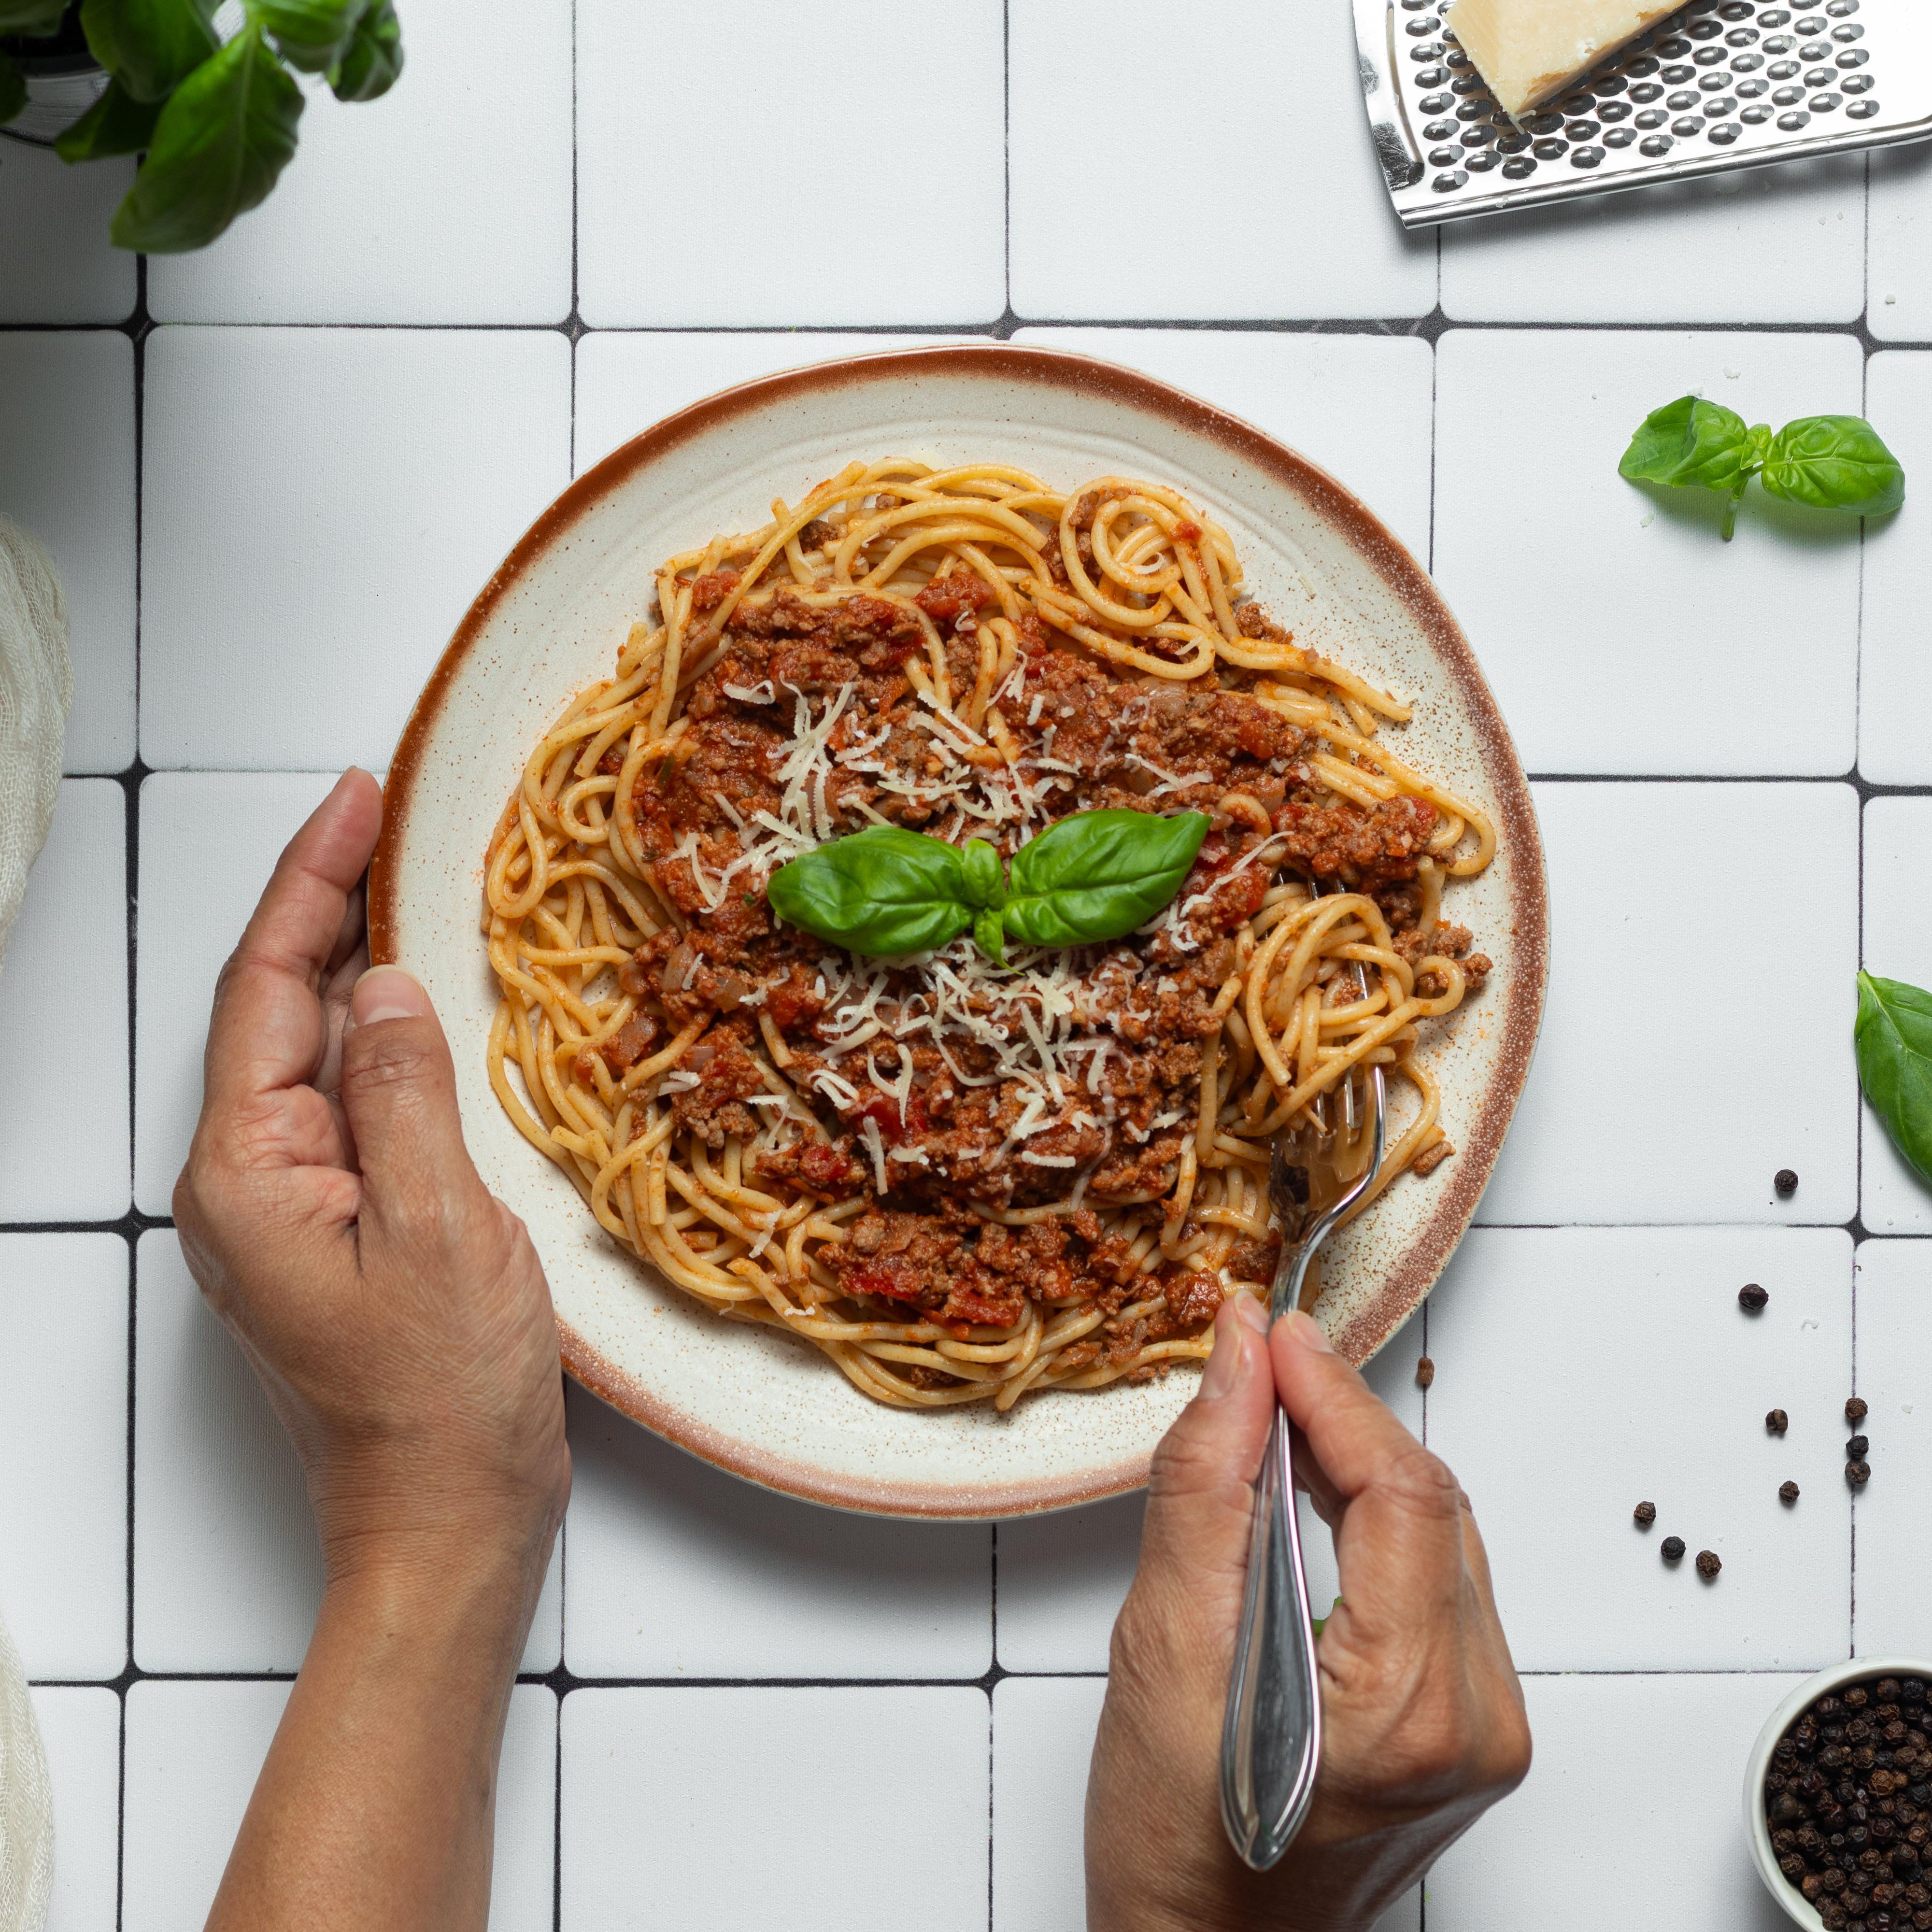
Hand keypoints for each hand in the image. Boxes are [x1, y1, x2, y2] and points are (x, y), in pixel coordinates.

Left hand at [173, 770, 570, 1930]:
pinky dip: (383, 1041)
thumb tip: (382, 988)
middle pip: (275, 1010)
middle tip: (389, 820)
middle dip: (328, 907)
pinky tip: (426, 1012)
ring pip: (312, 1055)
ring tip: (410, 888)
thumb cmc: (441, 1406)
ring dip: (356, 969)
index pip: (264, 989)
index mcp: (248, 1175)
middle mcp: (247, 1185)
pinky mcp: (334, 1230)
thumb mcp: (443, 1233)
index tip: (358, 800)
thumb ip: (402, 1096)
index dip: (312, 883)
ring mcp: (287, 1210)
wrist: (444, 1529)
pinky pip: (348, 1106)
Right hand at [1086, 1301, 1529, 1931]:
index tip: (1270, 1331)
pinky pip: (1436, 1581)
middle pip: (1430, 1503)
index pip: (1399, 1491)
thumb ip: (1207, 1490)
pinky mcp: (1471, 1728)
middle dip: (1343, 1417)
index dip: (1333, 1393)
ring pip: (1439, 1534)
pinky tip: (1312, 1495)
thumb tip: (1238, 1363)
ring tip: (1274, 1416)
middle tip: (1260, 1358)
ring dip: (1360, 1463)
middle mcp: (1477, 1721)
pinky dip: (1376, 1521)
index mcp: (1412, 1709)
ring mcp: (1485, 1729)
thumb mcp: (1164, 1650)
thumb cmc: (1177, 1851)